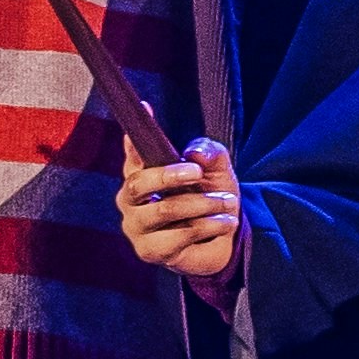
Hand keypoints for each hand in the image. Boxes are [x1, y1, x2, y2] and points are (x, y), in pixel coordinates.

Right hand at [115, 139, 241, 280]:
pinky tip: (225, 223)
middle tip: (198, 172)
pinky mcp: (150, 252)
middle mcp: (130, 201)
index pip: (132, 154)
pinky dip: (209, 225)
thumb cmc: (210, 197)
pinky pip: (180, 235)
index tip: (145, 107)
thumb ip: (208, 153)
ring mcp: (137, 228)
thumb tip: (194, 154)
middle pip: (137, 184)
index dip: (134, 136)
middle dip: (170, 175)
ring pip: (165, 210)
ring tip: (228, 203)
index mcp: (140, 174)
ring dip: (204, 204)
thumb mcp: (216, 170)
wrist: (223, 239)